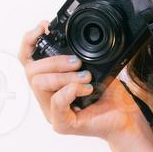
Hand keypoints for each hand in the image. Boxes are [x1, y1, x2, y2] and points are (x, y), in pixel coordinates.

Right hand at [19, 20, 144, 142]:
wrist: (125, 116)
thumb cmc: (109, 95)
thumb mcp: (93, 67)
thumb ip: (77, 55)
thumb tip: (71, 38)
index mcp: (49, 83)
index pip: (27, 60)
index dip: (29, 41)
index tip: (44, 27)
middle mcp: (46, 97)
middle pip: (31, 71)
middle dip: (54, 61)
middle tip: (77, 63)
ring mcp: (52, 112)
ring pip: (40, 84)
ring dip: (64, 76)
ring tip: (86, 78)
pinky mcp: (62, 124)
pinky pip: (56, 102)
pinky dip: (71, 90)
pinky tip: (86, 89)